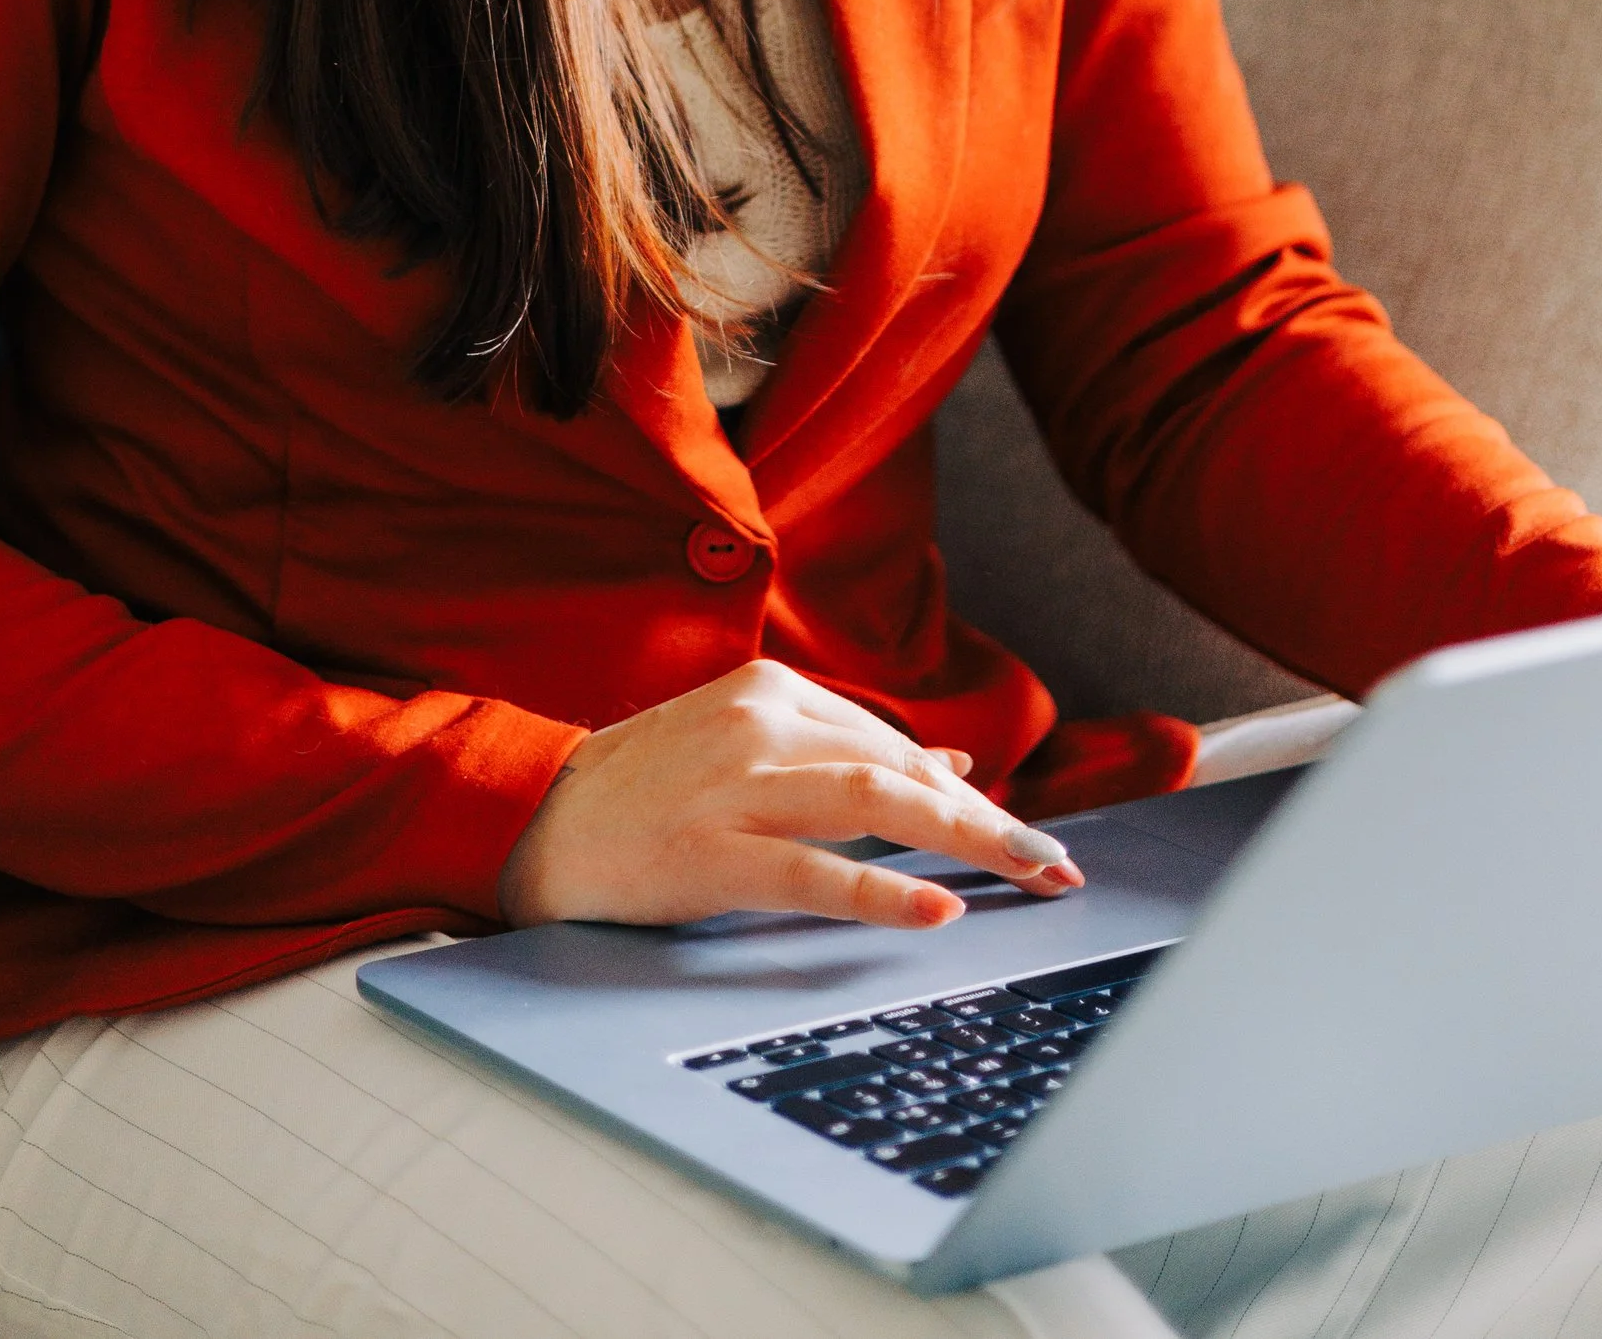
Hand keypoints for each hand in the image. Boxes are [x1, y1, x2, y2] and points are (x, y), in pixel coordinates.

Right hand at [499, 658, 1084, 930]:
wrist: (542, 818)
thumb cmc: (650, 788)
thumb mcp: (749, 745)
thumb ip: (844, 750)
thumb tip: (955, 762)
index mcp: (773, 691)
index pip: (895, 746)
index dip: (970, 795)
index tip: (1031, 839)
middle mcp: (763, 723)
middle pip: (903, 769)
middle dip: (992, 822)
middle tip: (1058, 866)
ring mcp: (737, 784)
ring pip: (878, 801)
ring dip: (969, 838)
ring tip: (1032, 872)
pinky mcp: (712, 849)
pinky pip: (815, 870)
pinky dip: (884, 888)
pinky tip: (937, 910)